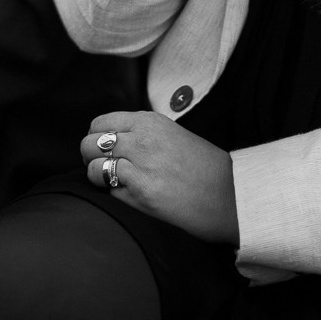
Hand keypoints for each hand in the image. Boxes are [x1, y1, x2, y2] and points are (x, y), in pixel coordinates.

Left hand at [81, 111, 239, 243]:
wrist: (231, 194)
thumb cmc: (204, 167)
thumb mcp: (172, 134)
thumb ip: (142, 133)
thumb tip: (111, 141)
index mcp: (149, 121)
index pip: (99, 124)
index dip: (97, 139)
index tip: (105, 150)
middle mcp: (141, 139)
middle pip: (89, 144)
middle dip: (91, 158)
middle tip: (105, 169)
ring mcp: (140, 167)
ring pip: (93, 168)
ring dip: (99, 178)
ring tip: (115, 184)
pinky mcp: (141, 195)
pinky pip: (109, 193)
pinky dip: (114, 196)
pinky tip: (131, 198)